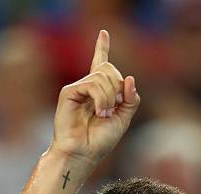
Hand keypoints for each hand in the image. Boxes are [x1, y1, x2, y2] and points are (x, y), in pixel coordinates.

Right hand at [51, 30, 139, 164]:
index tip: (103, 33)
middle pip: (109, 69)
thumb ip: (130, 99)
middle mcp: (87, 87)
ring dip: (109, 97)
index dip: (102, 48)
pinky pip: (92, 84)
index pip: (100, 64)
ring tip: (104, 115)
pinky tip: (99, 112)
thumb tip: (129, 78)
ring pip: (102, 76)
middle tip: (114, 108)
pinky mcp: (69, 93)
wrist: (83, 154)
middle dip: (117, 88)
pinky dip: (101, 99)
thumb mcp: (123, 119)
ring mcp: (78, 89)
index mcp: (99, 92)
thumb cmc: (100, 141)